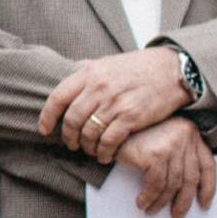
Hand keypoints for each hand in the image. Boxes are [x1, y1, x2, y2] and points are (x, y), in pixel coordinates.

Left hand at [38, 48, 186, 163]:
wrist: (172, 70)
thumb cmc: (139, 67)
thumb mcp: (109, 62)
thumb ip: (88, 69)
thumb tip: (69, 71)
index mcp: (90, 72)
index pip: (58, 97)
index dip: (47, 117)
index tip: (44, 130)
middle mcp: (99, 87)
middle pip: (72, 119)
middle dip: (69, 137)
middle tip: (71, 144)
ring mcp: (115, 102)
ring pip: (89, 133)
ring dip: (87, 147)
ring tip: (90, 150)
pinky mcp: (131, 117)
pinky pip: (109, 141)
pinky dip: (104, 152)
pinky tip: (105, 155)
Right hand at [119, 115, 216, 217]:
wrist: (110, 127)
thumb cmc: (134, 134)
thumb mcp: (163, 140)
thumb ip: (178, 157)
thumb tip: (185, 190)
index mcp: (190, 133)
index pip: (207, 165)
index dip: (208, 187)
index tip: (204, 203)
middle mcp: (185, 137)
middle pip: (191, 178)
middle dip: (184, 201)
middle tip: (177, 215)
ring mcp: (171, 145)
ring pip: (173, 185)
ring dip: (161, 202)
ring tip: (151, 209)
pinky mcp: (156, 154)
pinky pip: (156, 185)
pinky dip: (149, 197)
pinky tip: (143, 202)